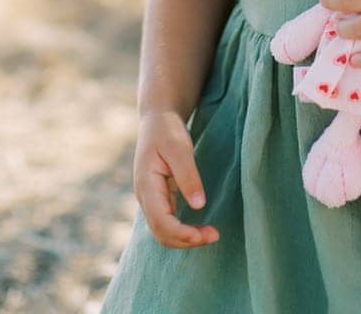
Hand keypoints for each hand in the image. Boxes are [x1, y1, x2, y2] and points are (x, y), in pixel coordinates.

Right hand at [134, 111, 219, 248]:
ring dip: (186, 238)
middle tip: (215, 235)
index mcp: (146, 185)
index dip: (181, 233)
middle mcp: (145, 197)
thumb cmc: (167, 129)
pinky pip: (168, 223)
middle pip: (161, 233)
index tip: (203, 235)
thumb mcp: (179, 147)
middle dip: (186, 240)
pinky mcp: (159, 198)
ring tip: (211, 234)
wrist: (157, 118)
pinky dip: (184, 230)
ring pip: (164, 232)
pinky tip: (200, 228)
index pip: (160, 222)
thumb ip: (188, 176)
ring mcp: (151, 199)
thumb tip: (198, 206)